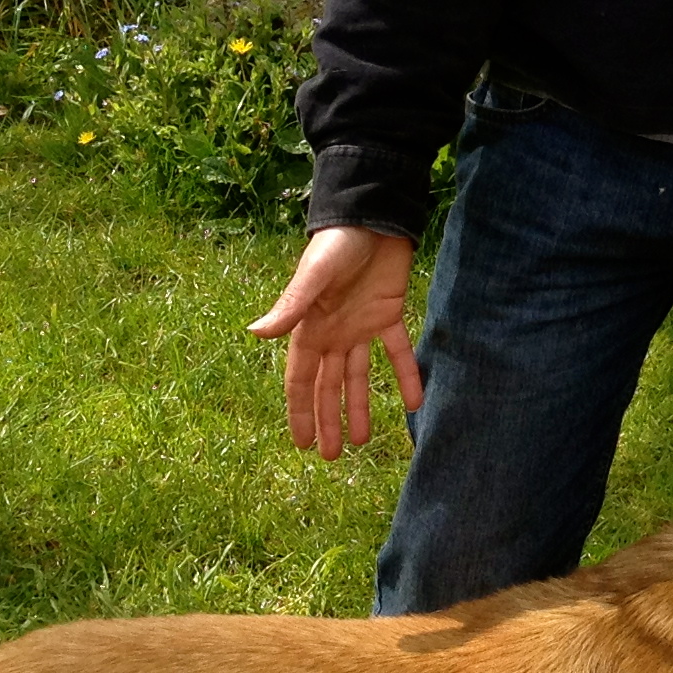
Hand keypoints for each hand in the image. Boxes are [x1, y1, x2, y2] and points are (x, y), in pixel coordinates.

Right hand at [248, 227, 421, 459]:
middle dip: (328, 420)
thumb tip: (255, 333)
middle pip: (328, 385)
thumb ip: (291, 306)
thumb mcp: (313, 275)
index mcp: (310, 328)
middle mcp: (333, 332)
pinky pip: (398, 351)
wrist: (375, 215)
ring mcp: (361, 325)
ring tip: (364, 441)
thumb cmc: (338, 242)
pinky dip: (407, 375)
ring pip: (358, 375)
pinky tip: (416, 402)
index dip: (300, 411)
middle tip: (331, 457)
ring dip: (361, 406)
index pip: (301, 380)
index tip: (300, 444)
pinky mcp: (390, 313)